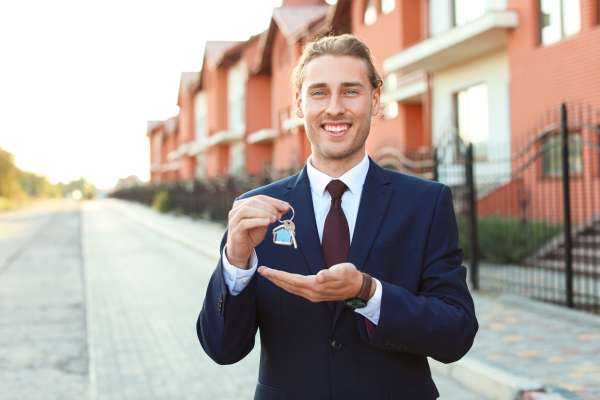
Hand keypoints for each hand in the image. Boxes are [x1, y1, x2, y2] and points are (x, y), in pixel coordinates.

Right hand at [226, 195, 289, 268]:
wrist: (242, 250)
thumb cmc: (252, 234)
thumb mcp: (265, 222)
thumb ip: (273, 213)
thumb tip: (285, 207)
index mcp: (243, 204)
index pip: (260, 198)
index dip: (274, 201)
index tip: (286, 206)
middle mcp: (236, 209)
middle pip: (254, 202)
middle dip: (269, 207)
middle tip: (279, 215)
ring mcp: (234, 219)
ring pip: (247, 210)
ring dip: (263, 213)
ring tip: (273, 219)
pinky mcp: (235, 230)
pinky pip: (245, 223)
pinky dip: (257, 221)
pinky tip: (267, 222)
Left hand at [258, 262, 375, 301]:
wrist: (358, 287)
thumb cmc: (350, 276)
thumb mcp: (342, 271)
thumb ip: (330, 274)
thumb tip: (319, 277)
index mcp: (316, 286)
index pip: (292, 280)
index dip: (278, 275)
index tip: (266, 270)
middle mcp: (312, 293)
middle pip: (288, 285)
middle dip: (273, 278)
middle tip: (261, 270)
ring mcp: (313, 295)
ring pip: (290, 289)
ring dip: (278, 282)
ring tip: (268, 275)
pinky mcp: (315, 295)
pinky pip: (295, 290)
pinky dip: (286, 285)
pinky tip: (282, 282)